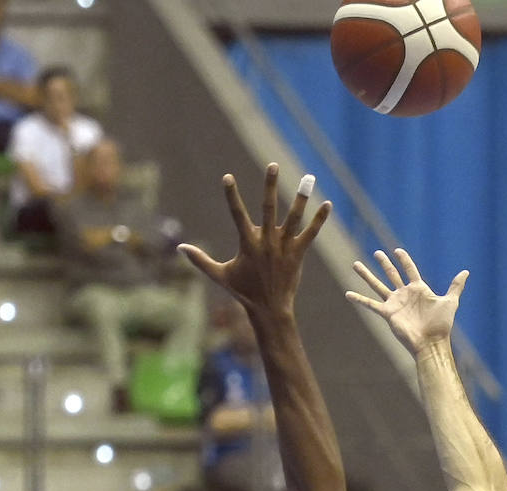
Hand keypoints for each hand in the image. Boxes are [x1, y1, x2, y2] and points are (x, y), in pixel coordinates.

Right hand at [178, 162, 330, 319]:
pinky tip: (327, 205)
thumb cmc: (244, 292)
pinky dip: (319, 220)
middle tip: (272, 165)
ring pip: (293, 218)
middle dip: (270, 186)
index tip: (228, 177)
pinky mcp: (298, 254)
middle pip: (268, 209)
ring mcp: (284, 247)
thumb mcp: (220, 276)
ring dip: (300, 198)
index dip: (232, 196)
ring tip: (308, 178)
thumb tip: (179, 248)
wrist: (270, 310)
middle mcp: (267, 242)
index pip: (238, 215)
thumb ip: (200, 260)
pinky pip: (311, 234)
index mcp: (248, 244)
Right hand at [347, 248, 467, 357]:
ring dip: (367, 275)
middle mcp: (404, 295)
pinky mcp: (388, 314)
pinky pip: (370, 304)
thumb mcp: (450, 301)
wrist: (431, 342)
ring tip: (356, 264)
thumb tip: (466, 272)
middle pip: (391, 274)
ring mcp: (395, 303)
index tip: (397, 250)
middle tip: (377, 252)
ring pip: (377, 285)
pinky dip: (359, 299)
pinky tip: (348, 294)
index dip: (404, 260)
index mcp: (418, 289)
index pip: (409, 270)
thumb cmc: (441, 325)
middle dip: (384, 263)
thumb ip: (456, 286)